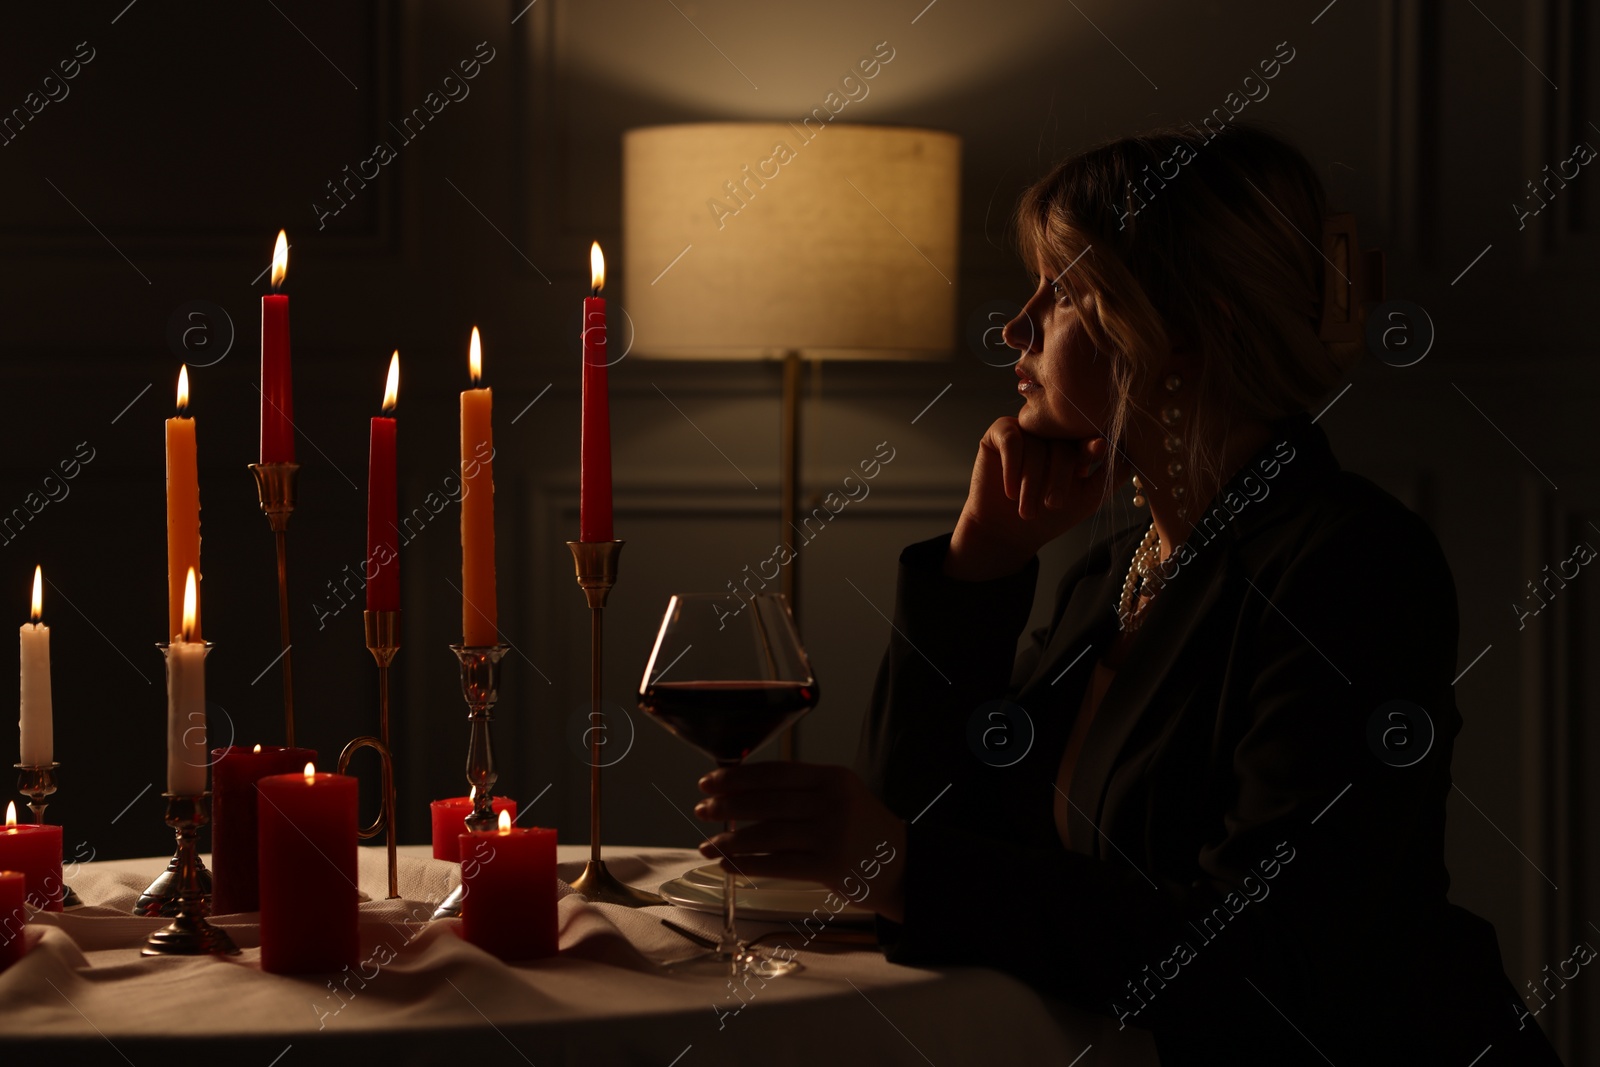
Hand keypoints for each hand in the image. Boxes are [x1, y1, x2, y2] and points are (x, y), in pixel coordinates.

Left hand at [695, 762, 905, 922]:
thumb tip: (741, 791)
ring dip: (731, 841)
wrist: (903, 864)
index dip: (737, 777)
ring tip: (709, 845)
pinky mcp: (829, 866)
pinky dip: (748, 864)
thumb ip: (800, 790)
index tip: (710, 782)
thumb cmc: (861, 828)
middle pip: (766, 801)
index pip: (775, 772)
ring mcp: (831, 834)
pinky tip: (728, 865)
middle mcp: (832, 802)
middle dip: (728, 805)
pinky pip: (778, 864)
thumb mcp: (840, 795)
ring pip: (768, 834)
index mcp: (831, 778)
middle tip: (702, 809)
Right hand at [944, 418, 1121, 580]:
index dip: (1090, 446)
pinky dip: (1013, 466)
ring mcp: (1027, 430)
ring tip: (1026, 509)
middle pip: (1062, 443)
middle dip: (1059, 476)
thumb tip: (1131, 451)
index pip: (1087, 436)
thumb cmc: (1049, 516)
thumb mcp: (1088, 497)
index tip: (1094, 455)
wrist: (1006, 532)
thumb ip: (1111, 474)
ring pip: (1036, 445)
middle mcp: (1052, 433)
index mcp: (1075, 443)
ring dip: (1032, 481)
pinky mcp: (999, 432)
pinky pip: (1011, 439)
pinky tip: (1010, 491)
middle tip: (1053, 505)